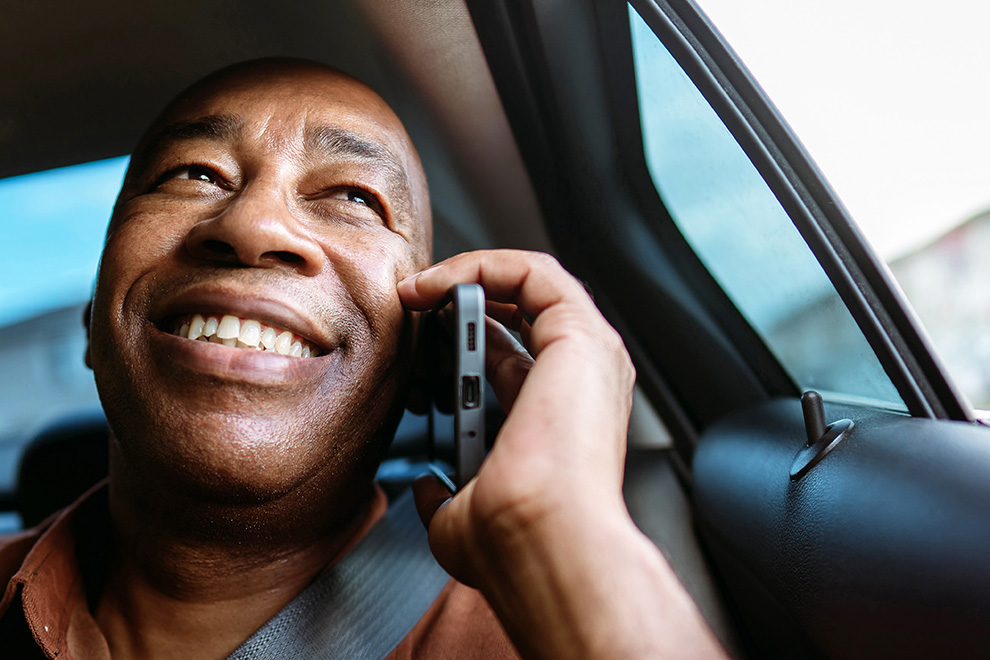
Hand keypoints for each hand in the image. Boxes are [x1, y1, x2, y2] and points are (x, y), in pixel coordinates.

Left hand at [398, 250, 723, 659]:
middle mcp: (578, 381)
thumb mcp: (462, 515)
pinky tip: (436, 286)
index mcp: (556, 418)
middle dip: (459, 301)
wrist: (541, 544)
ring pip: (529, 283)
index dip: (457, 343)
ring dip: (467, 275)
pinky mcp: (581, 333)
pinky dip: (482, 266)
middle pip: (520, 313)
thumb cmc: (515, 542)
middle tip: (411, 306)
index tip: (411, 347)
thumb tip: (430, 487)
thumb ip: (446, 492)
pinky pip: (532, 272)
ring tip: (417, 290)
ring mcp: (586, 354)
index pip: (510, 359)